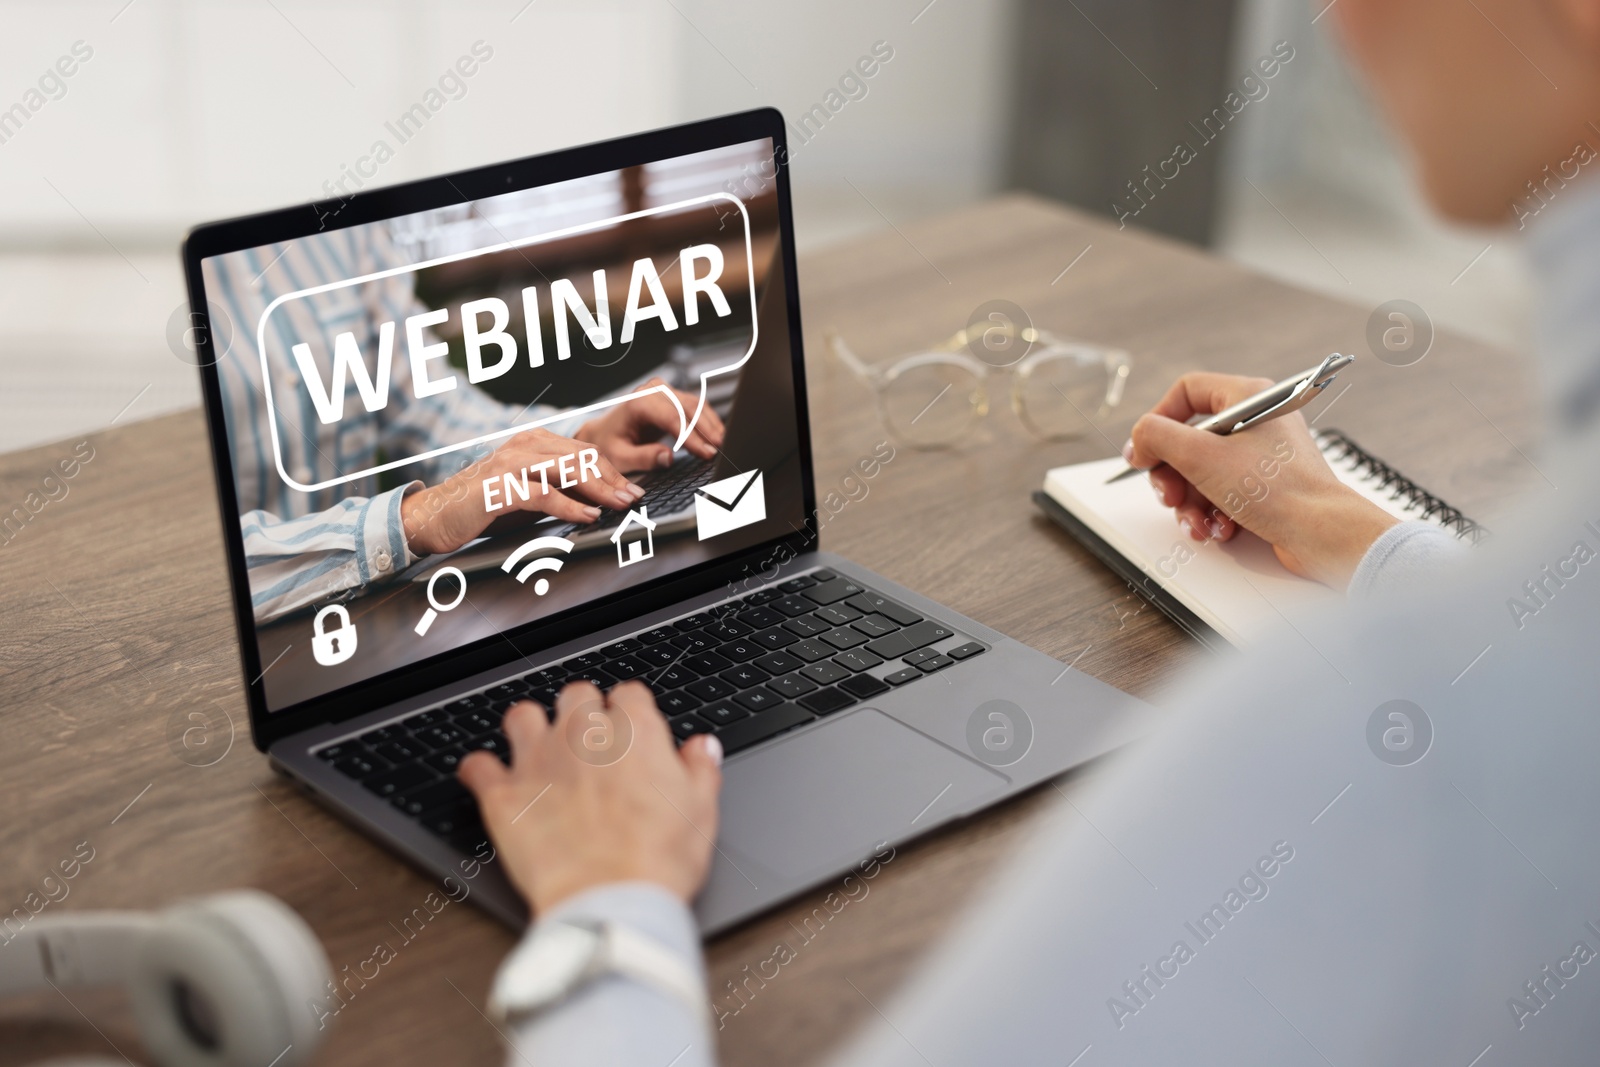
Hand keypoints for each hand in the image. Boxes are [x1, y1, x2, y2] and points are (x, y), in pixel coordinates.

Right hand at [401, 429, 642, 556]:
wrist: (433, 516)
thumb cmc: (482, 506)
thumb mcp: (528, 494)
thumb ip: (559, 489)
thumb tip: (600, 499)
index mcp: (533, 441)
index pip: (583, 450)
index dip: (612, 470)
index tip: (633, 488)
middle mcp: (523, 445)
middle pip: (581, 457)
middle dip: (612, 478)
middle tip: (635, 497)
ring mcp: (510, 464)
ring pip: (567, 470)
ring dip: (599, 489)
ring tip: (620, 505)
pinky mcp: (499, 488)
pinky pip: (543, 494)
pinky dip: (570, 506)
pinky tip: (589, 516)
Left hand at [458, 681, 723, 913]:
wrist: (612, 899)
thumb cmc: (659, 859)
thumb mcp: (701, 811)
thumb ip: (700, 769)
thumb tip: (701, 748)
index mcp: (635, 731)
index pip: (629, 693)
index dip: (631, 712)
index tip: (633, 731)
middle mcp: (583, 733)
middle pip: (576, 695)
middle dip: (583, 712)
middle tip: (590, 743)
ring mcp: (539, 760)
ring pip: (523, 716)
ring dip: (530, 728)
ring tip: (538, 750)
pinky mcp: (504, 795)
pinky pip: (477, 766)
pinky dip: (481, 770)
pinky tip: (488, 779)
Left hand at [576, 377, 725, 471]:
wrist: (603, 432)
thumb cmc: (609, 444)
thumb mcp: (620, 457)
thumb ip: (644, 457)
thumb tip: (668, 457)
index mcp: (638, 403)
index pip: (672, 418)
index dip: (692, 437)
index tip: (706, 453)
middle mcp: (652, 391)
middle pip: (688, 408)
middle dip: (706, 430)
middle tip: (719, 451)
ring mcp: (663, 390)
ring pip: (696, 405)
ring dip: (711, 425)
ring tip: (721, 445)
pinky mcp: (672, 396)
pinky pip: (695, 406)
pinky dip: (707, 421)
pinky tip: (715, 436)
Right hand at [1126, 372, 1398, 588]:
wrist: (1322, 534)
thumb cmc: (1278, 490)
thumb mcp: (1201, 456)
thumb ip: (1158, 436)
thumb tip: (1139, 437)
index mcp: (1248, 397)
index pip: (1187, 391)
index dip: (1158, 421)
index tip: (1144, 452)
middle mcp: (1257, 421)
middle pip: (1189, 439)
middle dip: (1173, 475)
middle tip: (1168, 496)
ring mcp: (1262, 455)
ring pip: (1202, 472)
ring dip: (1190, 502)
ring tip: (1196, 522)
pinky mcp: (1265, 486)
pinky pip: (1222, 493)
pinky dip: (1213, 513)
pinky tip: (1220, 529)